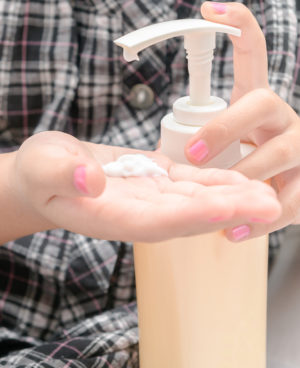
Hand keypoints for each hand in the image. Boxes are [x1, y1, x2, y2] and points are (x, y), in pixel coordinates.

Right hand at [7, 131, 279, 242]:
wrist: (49, 173)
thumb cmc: (40, 174)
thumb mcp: (41, 168)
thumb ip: (63, 175)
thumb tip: (90, 180)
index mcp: (109, 217)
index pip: (155, 222)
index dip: (190, 215)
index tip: (224, 207)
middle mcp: (136, 213)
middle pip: (187, 216)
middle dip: (227, 210)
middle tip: (268, 203)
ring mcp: (148, 198)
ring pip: (194, 199)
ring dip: (230, 197)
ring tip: (266, 192)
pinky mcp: (154, 181)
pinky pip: (188, 183)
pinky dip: (214, 180)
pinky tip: (239, 177)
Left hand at [185, 2, 299, 240]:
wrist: (292, 188)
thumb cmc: (248, 161)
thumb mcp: (228, 142)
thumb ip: (206, 138)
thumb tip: (163, 153)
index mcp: (257, 102)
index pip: (253, 54)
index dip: (238, 25)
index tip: (210, 9)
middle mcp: (282, 117)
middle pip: (262, 103)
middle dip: (226, 126)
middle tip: (194, 154)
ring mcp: (299, 147)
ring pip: (279, 154)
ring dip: (245, 177)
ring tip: (220, 200)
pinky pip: (291, 202)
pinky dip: (261, 219)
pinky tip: (234, 232)